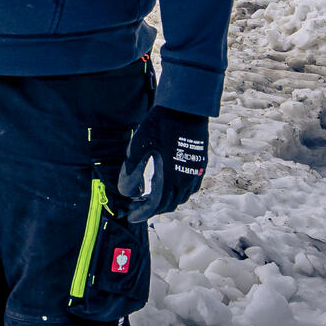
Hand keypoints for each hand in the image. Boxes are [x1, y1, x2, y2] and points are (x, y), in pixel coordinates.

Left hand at [117, 106, 208, 221]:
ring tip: (147, 196)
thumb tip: (126, 192)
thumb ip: (131, 170)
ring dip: (164, 201)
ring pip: (180, 197)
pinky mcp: (200, 165)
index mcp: (170, 178)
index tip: (131, 216)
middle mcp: (185, 180)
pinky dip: (176, 193)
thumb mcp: (139, 146)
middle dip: (150, 208)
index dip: (142, 213)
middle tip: (134, 205)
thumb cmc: (160, 125)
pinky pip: (189, 188)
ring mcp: (195, 173)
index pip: (156, 205)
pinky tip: (166, 185)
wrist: (185, 109)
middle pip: (168, 204)